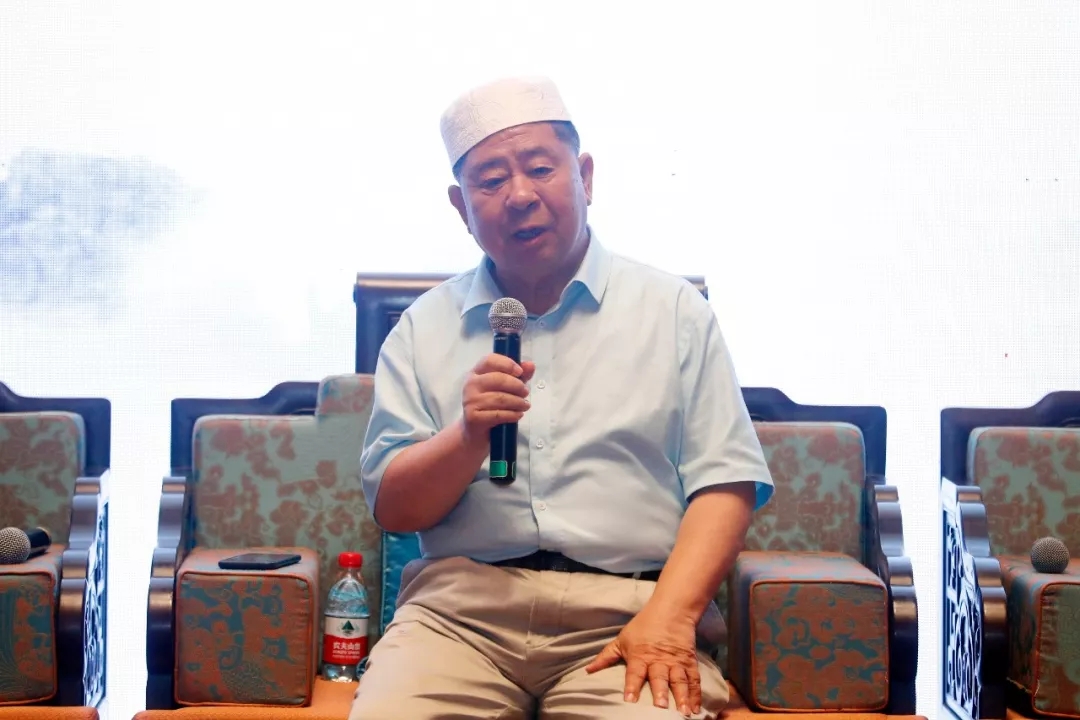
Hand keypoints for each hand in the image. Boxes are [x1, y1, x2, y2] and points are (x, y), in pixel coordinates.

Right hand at [461, 354, 535, 445]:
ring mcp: (470, 401)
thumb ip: (518, 376)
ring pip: (500, 398)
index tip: (520, 372)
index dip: (507, 364)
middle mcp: (470, 384)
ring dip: (517, 402)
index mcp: (476, 372)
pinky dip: (512, 415)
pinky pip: (498, 414)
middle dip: (516, 385)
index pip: (489, 360)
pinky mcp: (473, 417)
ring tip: (525, 405)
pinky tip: (518, 415)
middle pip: (498, 379)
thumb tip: (531, 365)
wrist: (475, 431)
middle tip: (526, 392)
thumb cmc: (491, 405)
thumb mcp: (505, 388)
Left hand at [585, 605, 700, 715]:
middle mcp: (658, 661)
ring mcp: (675, 662)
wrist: (671, 611)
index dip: (631, 686)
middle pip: (659, 678)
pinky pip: (694, 680)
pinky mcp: (689, 662)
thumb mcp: (622, 640)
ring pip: (679, 681)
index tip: (629, 700)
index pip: (634, 673)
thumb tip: (588, 670)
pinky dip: (696, 695)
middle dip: (660, 693)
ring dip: (682, 697)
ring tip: (684, 712)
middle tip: (660, 707)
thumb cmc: (643, 626)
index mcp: (639, 656)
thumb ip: (606, 657)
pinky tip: (696, 708)